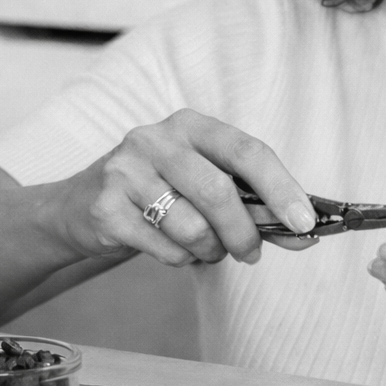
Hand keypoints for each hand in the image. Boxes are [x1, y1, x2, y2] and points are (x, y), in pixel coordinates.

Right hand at [52, 108, 318, 266]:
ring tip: (203, 248)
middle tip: (251, 254)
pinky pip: (165, 248)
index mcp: (191, 125)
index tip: (305, 222)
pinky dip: (180, 259)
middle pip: (219, 192)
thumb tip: (304, 232)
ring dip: (209, 251)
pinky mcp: (105, 207)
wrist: (80, 206)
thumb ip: (252, 203)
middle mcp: (156, 139)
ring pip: (192, 227)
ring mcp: (125, 171)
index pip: (247, 151)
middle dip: (244, 233)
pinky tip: (171, 248)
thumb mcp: (203, 183)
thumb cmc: (160, 193)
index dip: (281, 188)